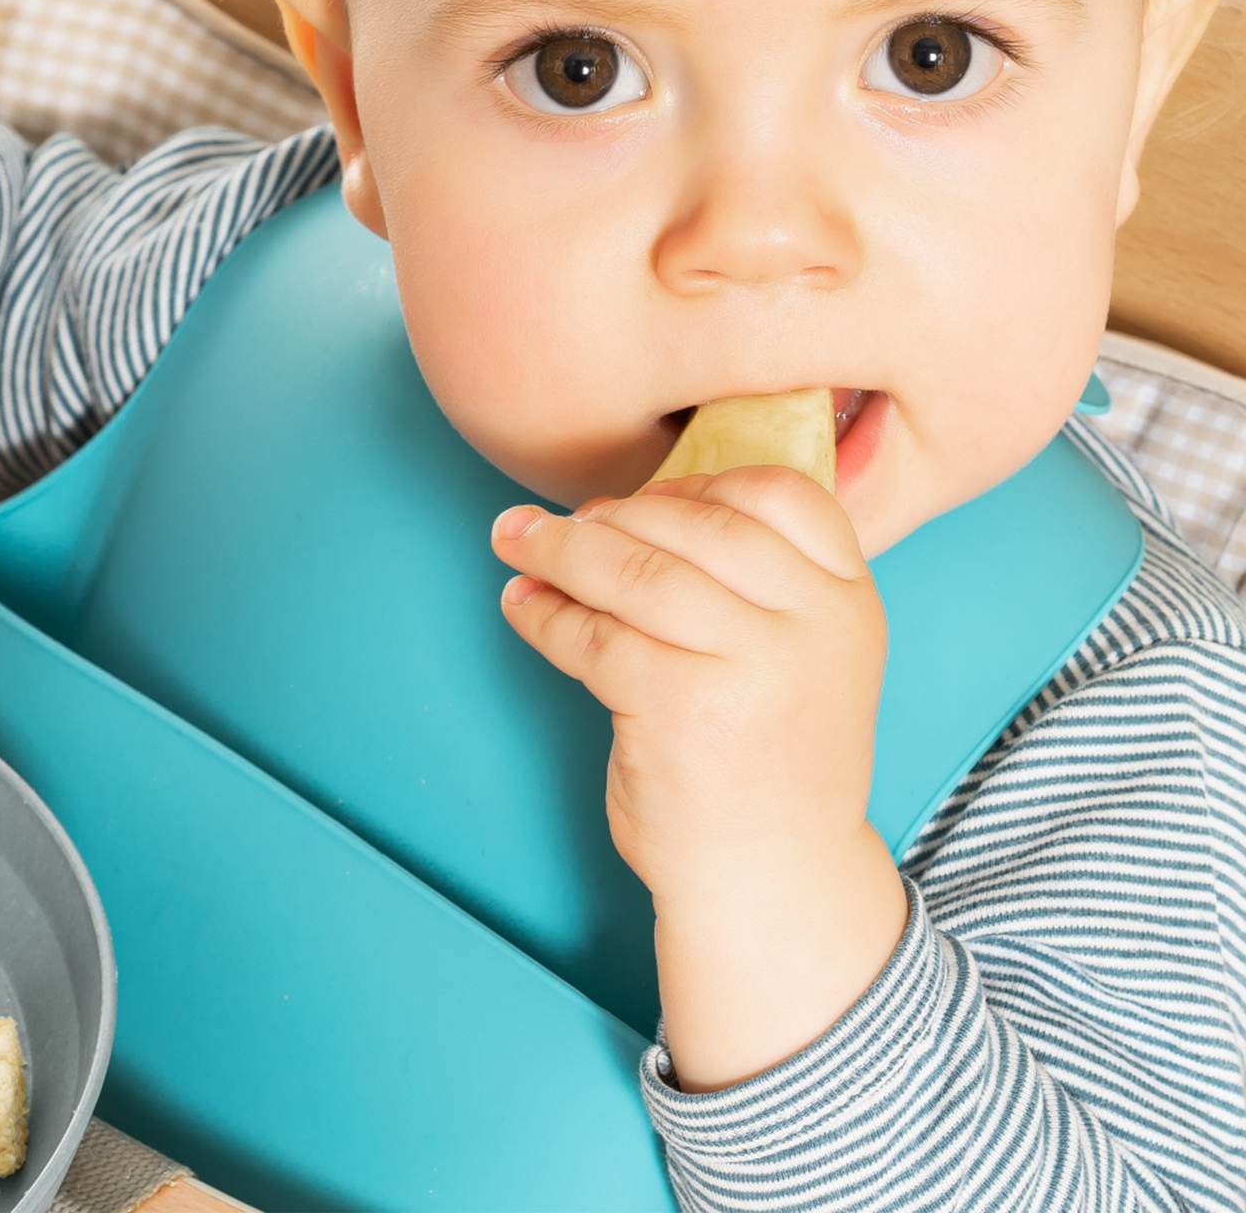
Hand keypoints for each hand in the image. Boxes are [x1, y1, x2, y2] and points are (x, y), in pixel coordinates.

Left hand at [492, 466, 907, 1088]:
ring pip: (635, 572)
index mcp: (848, 601)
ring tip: (517, 544)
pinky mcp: (682, 707)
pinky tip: (523, 606)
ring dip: (560, 551)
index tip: (643, 498)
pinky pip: (594, 637)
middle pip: (693, 522)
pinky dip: (545, 614)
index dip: (698, 482)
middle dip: (610, 515)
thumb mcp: (800, 658)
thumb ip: (750, 584)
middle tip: (556, 524)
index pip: (781, 494)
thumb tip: (619, 511)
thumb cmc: (768, 761)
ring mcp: (751, 666)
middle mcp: (812, 625)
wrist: (773, 882)